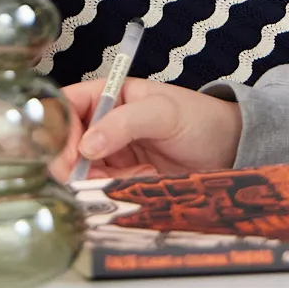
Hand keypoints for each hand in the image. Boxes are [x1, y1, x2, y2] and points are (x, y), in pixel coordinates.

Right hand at [50, 76, 242, 182]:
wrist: (229, 150)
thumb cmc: (200, 119)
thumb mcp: (164, 112)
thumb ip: (125, 123)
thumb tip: (87, 145)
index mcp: (110, 95)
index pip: (68, 104)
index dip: (59, 126)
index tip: (68, 152)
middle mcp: (105, 123)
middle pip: (67, 142)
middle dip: (69, 161)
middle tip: (78, 178)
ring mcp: (112, 152)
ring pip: (80, 169)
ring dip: (89, 180)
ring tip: (113, 182)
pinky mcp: (122, 178)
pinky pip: (101, 187)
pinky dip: (105, 192)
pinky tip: (125, 188)